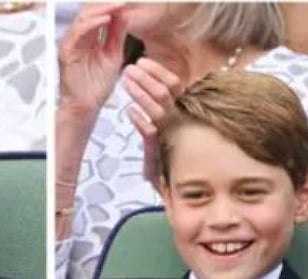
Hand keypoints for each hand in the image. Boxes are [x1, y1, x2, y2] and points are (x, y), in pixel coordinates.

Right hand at [58, 2, 127, 112]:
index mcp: (89, 37)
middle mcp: (78, 37)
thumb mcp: (113, 55)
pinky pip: (79, 31)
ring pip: (84, 17)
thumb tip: (124, 15)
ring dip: (102, 9)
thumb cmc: (97, 85)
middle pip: (90, 11)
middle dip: (107, 2)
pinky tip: (107, 19)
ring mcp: (71, 42)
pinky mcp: (67, 50)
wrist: (87, 105)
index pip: (99, 14)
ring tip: (118, 5)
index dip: (112, 5)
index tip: (129, 1)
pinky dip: (93, 23)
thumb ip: (117, 36)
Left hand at [122, 58, 183, 182]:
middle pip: (165, 93)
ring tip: (125, 82)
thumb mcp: (168, 128)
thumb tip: (146, 85)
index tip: (142, 61)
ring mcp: (171, 138)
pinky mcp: (162, 155)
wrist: (176, 189)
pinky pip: (152, 135)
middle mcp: (180, 122)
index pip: (174, 85)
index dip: (158, 71)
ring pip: (158, 110)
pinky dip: (140, 121)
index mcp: (182, 112)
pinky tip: (130, 112)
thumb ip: (162, 108)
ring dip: (140, 94)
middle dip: (146, 78)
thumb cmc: (171, 155)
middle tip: (129, 69)